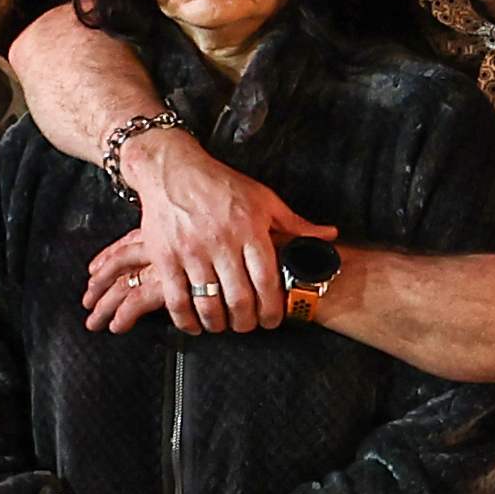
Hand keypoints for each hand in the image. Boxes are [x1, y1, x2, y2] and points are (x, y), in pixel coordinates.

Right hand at [94, 125, 306, 328]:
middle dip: (247, 322)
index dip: (272, 309)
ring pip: (209, 304)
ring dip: (219, 324)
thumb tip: (328, 237)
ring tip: (224, 324)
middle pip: (239, 300)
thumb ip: (296, 224)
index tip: (273, 318)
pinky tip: (195, 324)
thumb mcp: (263, 199)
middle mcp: (221, 242)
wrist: (172, 170)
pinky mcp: (166, 258)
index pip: (266, 281)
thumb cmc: (220, 184)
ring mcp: (191, 252)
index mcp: (249, 229)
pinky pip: (177, 300)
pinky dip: (187, 321)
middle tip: (248, 324)